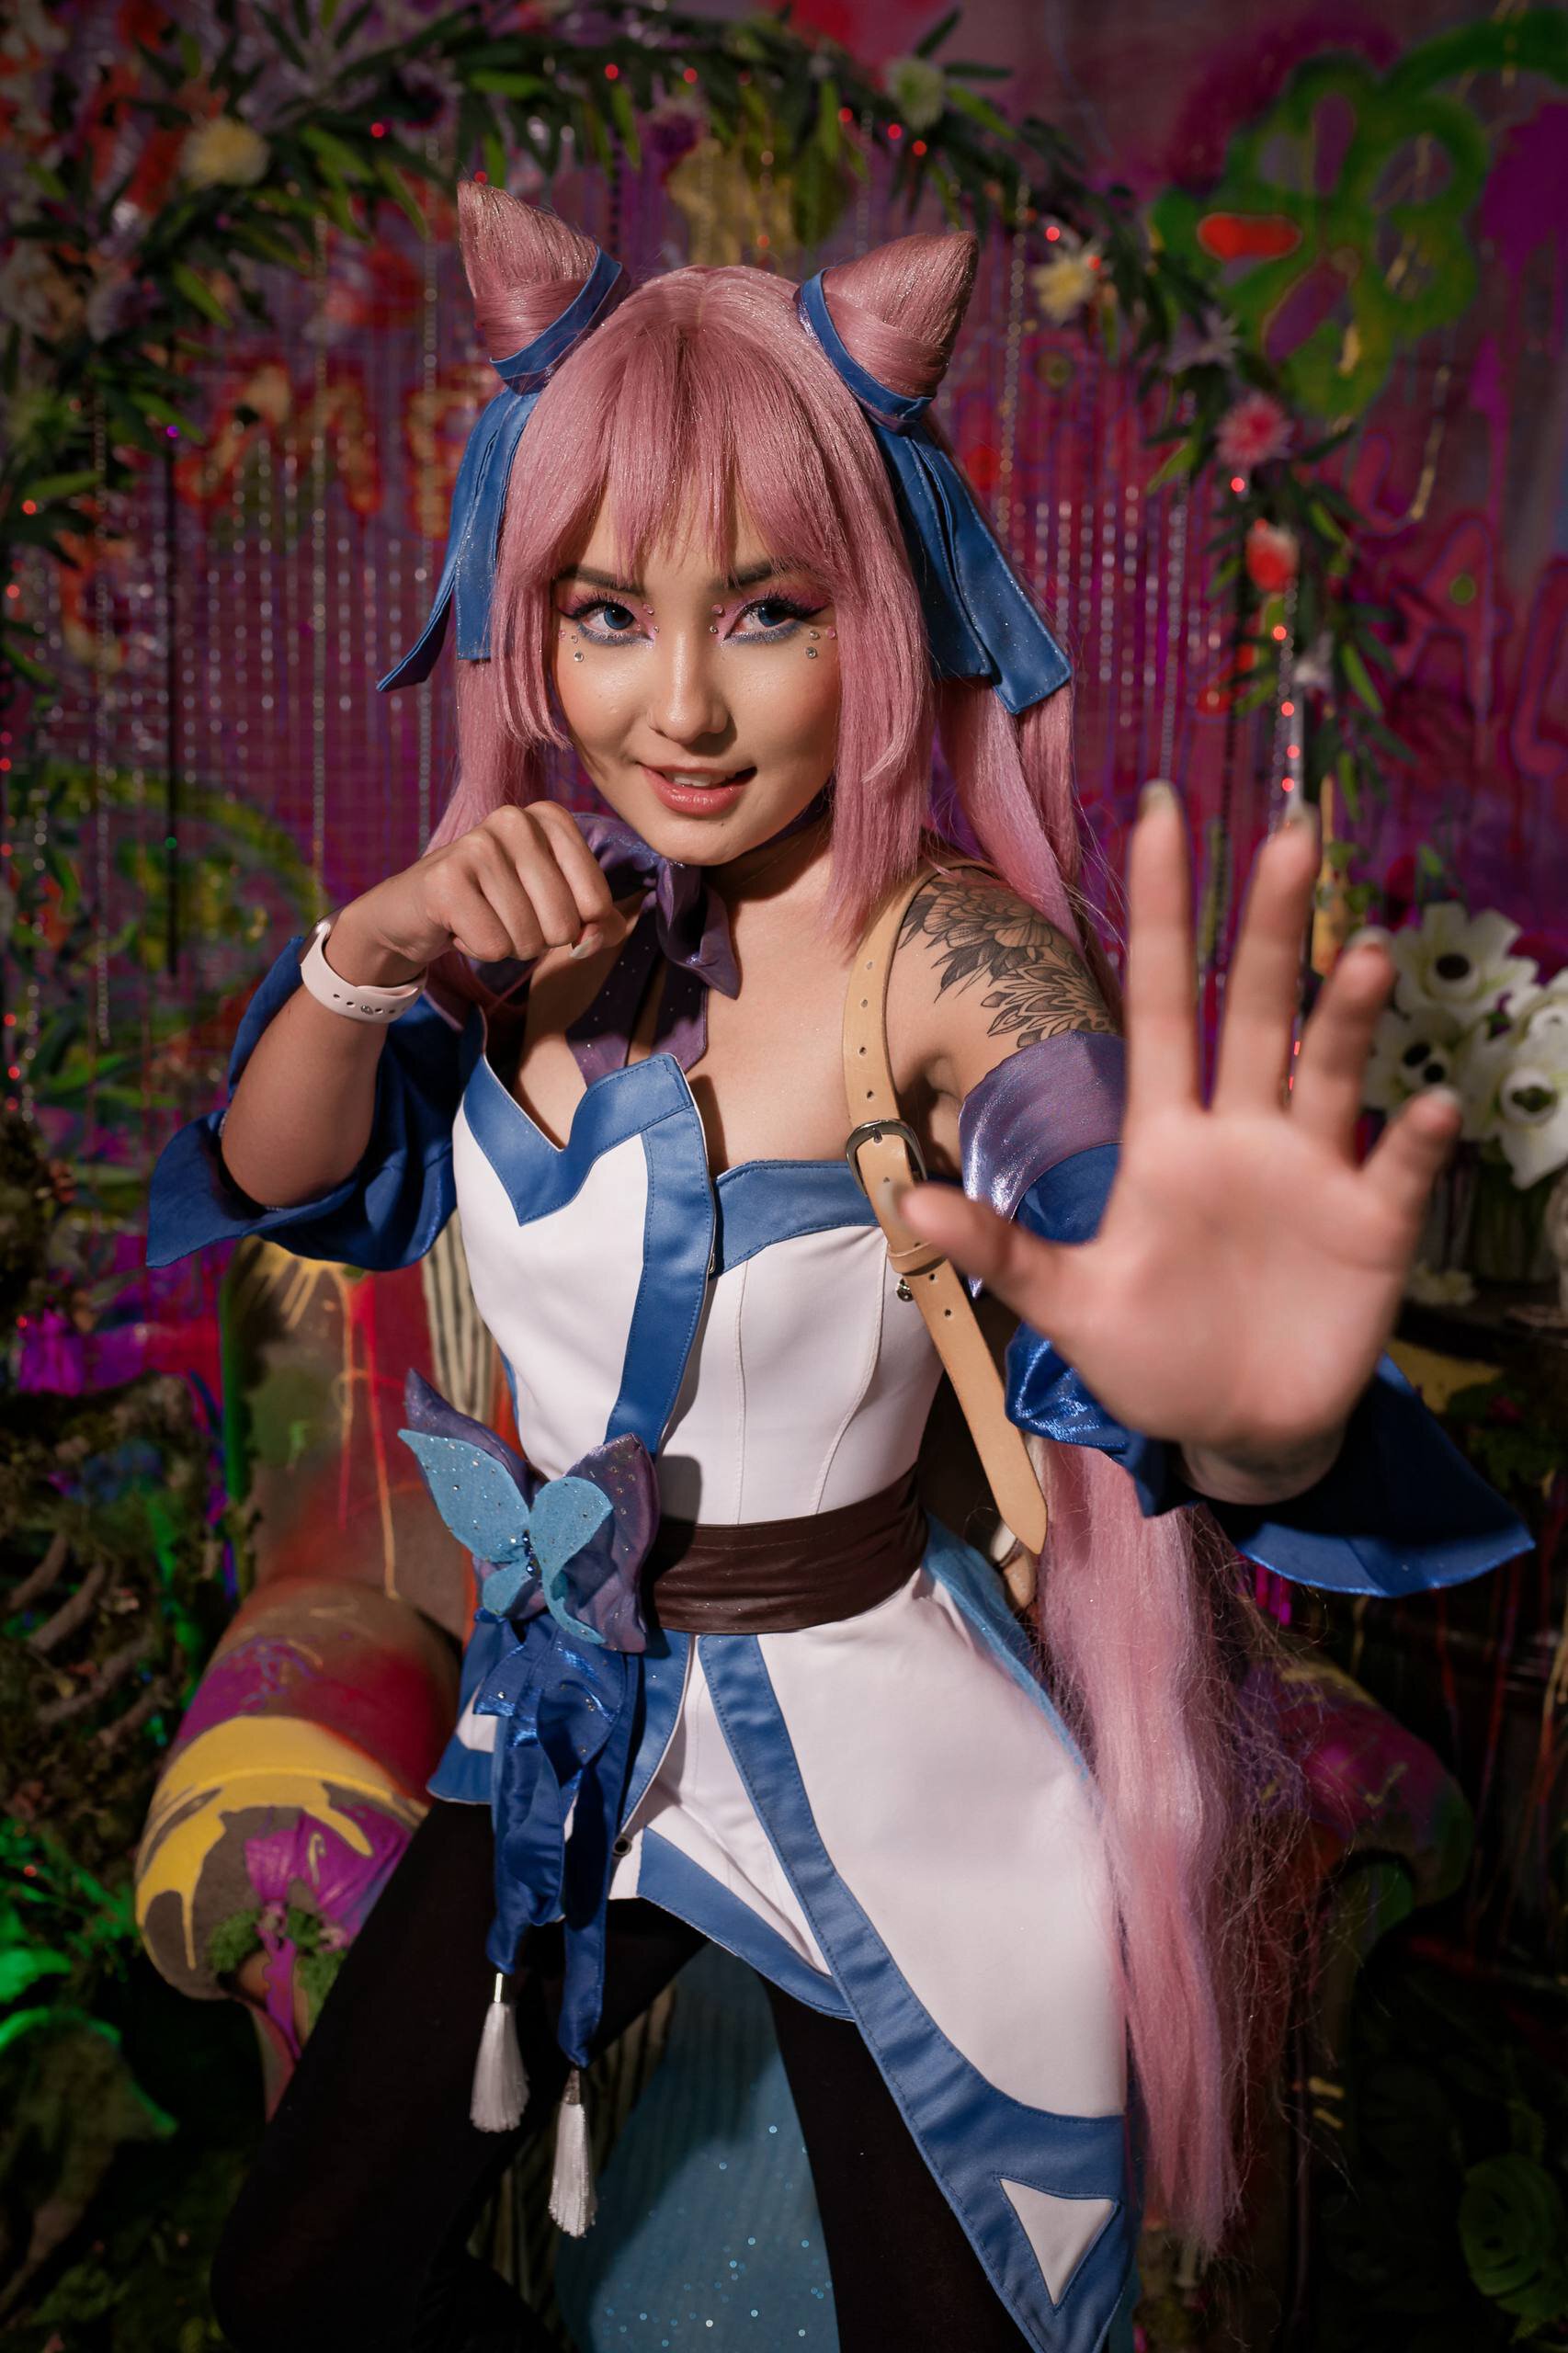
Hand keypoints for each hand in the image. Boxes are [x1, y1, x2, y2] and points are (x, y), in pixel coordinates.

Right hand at [330, 801, 631, 983]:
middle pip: (564, 924)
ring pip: (528, 939)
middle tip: (502, 915)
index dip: (572, 926)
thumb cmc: (496, 906)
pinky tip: (457, 923)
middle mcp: (516, 819)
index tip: (536, 907)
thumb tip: (589, 942)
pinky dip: (476, 948)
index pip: (596, 903)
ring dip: (505, 944)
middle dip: (536, 939)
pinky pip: (493, 946)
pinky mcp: (446, 877)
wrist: (414, 911)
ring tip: (479, 917)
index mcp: (551, 818)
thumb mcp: (557, 908)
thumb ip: (598, 924)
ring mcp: (478, 843)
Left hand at [897, 787, 1460, 1472]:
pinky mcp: (1372, 1228)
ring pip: (1330, 1072)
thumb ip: (1003, 1252)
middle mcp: (1242, 1132)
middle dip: (1270, 928)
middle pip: (1253, 1012)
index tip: (1160, 815)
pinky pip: (1397, 1171)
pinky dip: (1414, 1141)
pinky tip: (1426, 1107)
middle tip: (1292, 834)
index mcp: (1164, 1136)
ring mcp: (1312, 1173)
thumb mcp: (1068, 1306)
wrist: (1232, 1431)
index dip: (1159, 912)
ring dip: (1348, 1017)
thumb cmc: (1149, 1354)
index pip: (1157, 1002)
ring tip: (1365, 956)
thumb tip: (906, 1197)